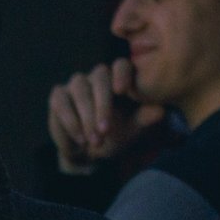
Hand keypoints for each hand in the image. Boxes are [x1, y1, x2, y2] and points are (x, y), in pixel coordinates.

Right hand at [46, 59, 166, 174]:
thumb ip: (144, 118)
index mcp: (119, 79)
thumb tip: (161, 111)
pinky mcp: (59, 96)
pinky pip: (61, 102)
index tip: (122, 90)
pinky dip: (70, 121)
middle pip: (99, 77)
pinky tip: (80, 139)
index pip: (121, 66)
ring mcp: (76, 85)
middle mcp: (97, 77)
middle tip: (106, 131)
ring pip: (79, 89)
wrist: (90, 154)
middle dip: (102, 105)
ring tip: (95, 141)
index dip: (121, 74)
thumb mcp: (132, 129)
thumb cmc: (115, 136)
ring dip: (86, 116)